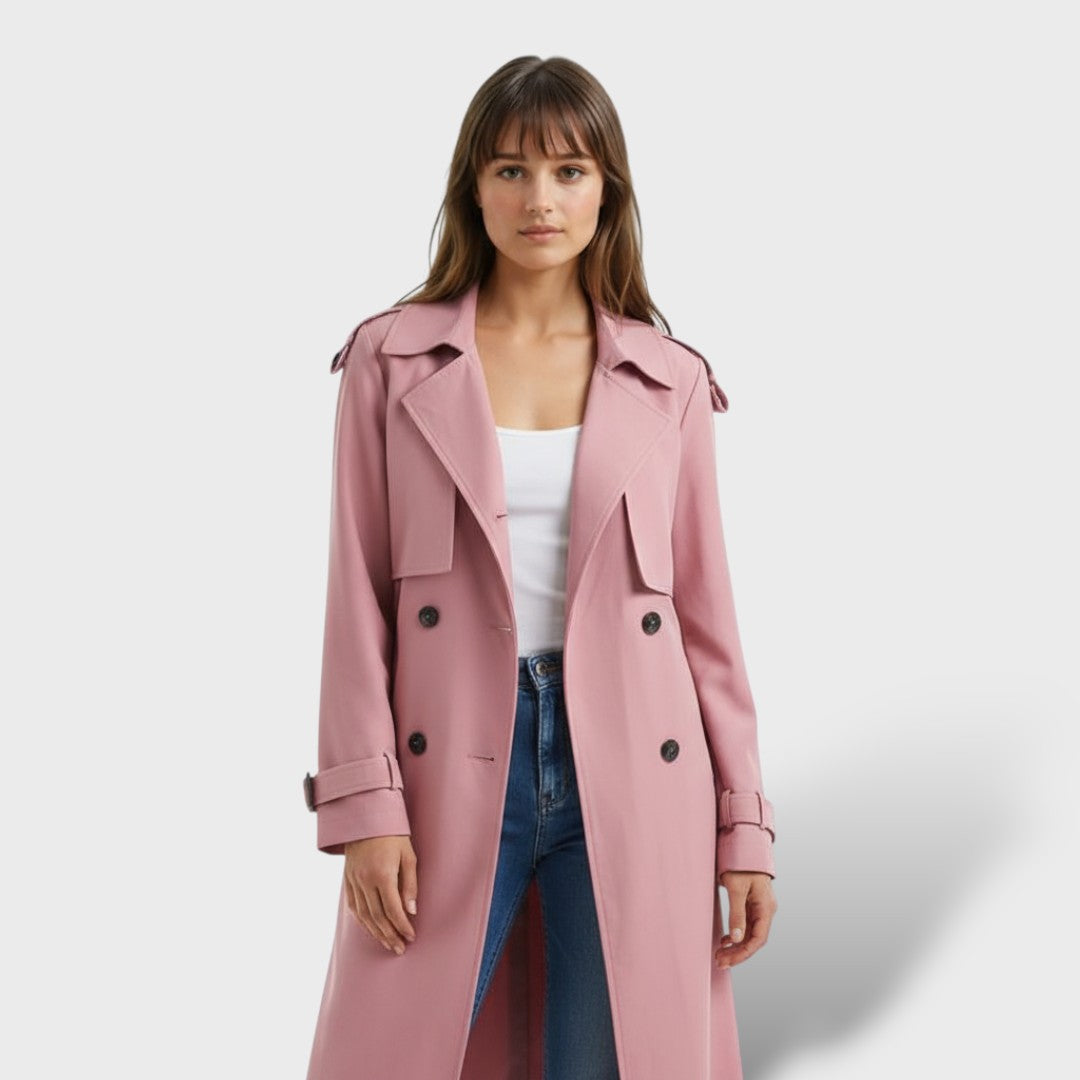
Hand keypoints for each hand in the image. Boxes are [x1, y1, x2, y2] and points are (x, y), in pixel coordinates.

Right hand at [343, 835, 417, 955]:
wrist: (366, 817)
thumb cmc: (393, 834)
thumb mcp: (408, 855)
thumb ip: (410, 884)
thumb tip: (411, 910)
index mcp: (382, 874)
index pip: (392, 909)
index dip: (402, 926)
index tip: (411, 936)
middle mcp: (365, 880)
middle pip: (377, 916)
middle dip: (390, 935)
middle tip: (400, 948)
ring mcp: (354, 881)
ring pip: (364, 915)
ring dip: (376, 932)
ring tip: (388, 944)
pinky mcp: (348, 879)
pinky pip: (354, 906)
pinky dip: (362, 921)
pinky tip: (371, 929)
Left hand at [715, 871, 775, 968]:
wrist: (744, 845)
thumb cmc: (741, 864)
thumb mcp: (736, 888)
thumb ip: (736, 913)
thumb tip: (736, 939)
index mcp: (766, 907)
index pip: (758, 938)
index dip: (744, 952)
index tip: (728, 961)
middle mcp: (765, 909)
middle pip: (754, 939)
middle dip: (738, 953)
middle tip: (720, 962)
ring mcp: (759, 907)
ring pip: (749, 933)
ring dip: (736, 946)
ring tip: (720, 955)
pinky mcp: (752, 903)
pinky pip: (746, 925)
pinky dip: (736, 934)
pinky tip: (726, 940)